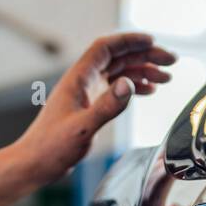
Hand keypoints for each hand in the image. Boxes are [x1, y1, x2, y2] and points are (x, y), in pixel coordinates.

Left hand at [11, 33, 176, 186]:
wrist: (34, 164)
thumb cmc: (51, 148)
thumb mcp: (82, 129)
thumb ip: (107, 106)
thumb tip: (129, 84)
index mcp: (79, 79)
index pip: (106, 48)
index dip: (130, 41)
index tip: (153, 41)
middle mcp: (83, 82)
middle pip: (118, 58)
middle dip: (145, 56)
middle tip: (171, 61)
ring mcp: (86, 94)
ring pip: (119, 73)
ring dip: (143, 71)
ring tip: (166, 78)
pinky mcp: (88, 108)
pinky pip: (115, 89)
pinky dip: (133, 87)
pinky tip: (148, 91)